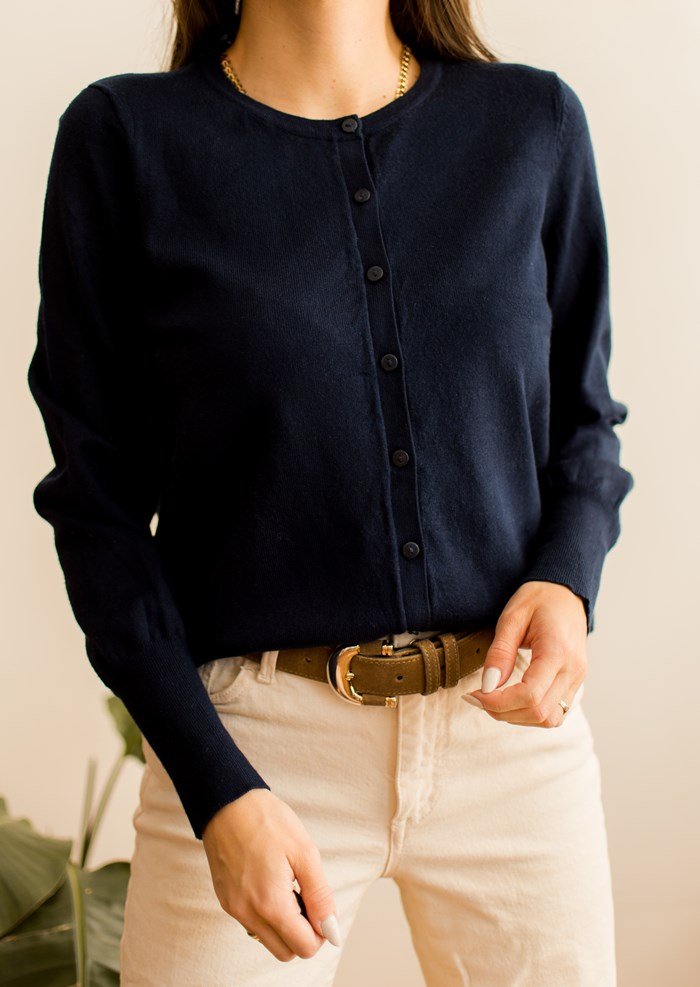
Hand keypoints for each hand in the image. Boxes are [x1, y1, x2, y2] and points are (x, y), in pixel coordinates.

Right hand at [202, 788, 340, 960]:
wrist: (227, 801)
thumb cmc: (268, 821)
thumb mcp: (304, 853)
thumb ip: (320, 897)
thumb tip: (331, 931)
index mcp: (270, 904)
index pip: (304, 947)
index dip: (321, 930)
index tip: (320, 903)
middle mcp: (247, 913)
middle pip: (285, 952)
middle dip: (302, 933)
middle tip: (305, 896)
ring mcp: (233, 908)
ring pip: (268, 940)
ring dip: (284, 926)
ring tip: (288, 887)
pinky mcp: (225, 899)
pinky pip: (252, 924)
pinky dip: (267, 915)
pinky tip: (271, 884)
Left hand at [462, 580, 587, 725]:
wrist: (566, 592)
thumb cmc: (539, 599)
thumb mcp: (512, 617)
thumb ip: (500, 653)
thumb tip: (488, 686)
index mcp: (558, 651)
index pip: (530, 695)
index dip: (498, 702)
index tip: (474, 694)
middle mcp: (573, 670)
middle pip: (539, 713)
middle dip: (503, 712)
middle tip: (477, 698)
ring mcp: (578, 679)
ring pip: (549, 719)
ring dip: (518, 717)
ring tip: (493, 700)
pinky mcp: (575, 683)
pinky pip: (556, 713)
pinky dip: (531, 714)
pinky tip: (512, 700)